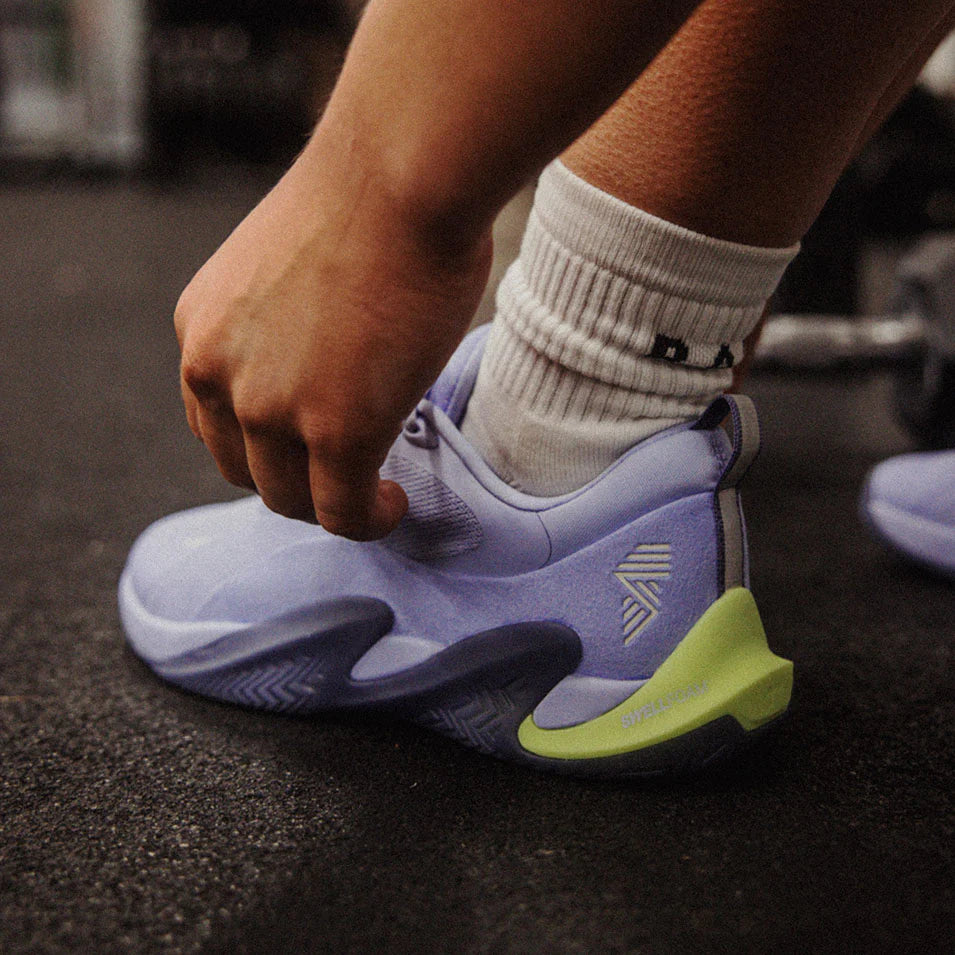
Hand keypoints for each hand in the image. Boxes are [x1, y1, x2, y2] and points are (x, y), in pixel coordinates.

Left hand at [174, 135, 492, 539]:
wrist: (401, 171)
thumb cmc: (369, 196)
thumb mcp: (286, 268)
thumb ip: (283, 326)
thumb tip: (330, 356)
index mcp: (202, 329)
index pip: (216, 422)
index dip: (265, 447)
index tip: (310, 449)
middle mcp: (219, 373)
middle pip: (246, 470)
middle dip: (295, 480)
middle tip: (346, 474)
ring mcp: (272, 407)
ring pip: (290, 499)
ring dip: (331, 504)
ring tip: (374, 493)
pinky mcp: (337, 430)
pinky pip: (344, 512)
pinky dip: (369, 519)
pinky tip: (395, 504)